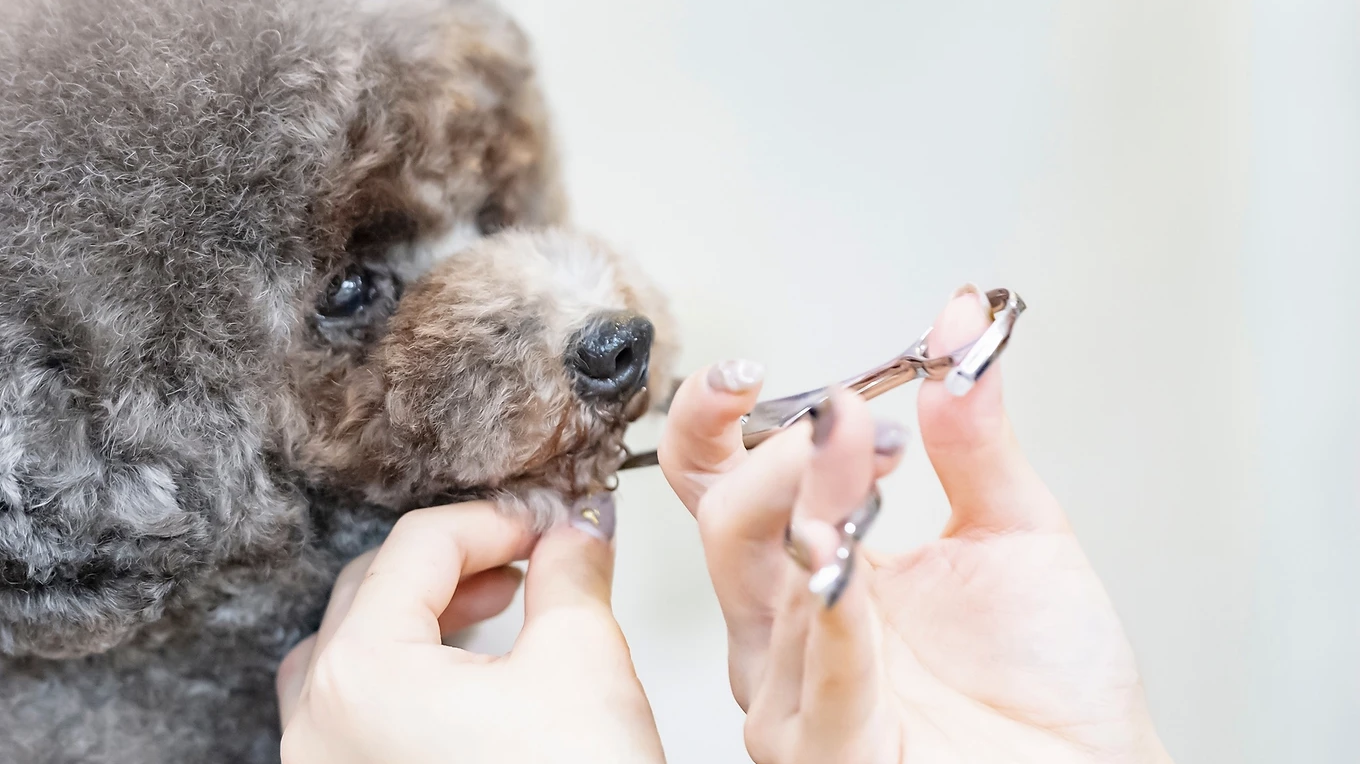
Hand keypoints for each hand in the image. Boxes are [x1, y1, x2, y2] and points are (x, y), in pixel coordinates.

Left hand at [276, 499, 664, 763]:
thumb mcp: (584, 661)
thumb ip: (570, 572)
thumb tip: (575, 533)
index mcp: (360, 677)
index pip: (418, 546)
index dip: (495, 520)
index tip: (548, 524)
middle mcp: (319, 730)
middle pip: (373, 592)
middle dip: (459, 564)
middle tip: (528, 557)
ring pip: (351, 654)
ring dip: (422, 616)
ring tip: (493, 609)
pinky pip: (355, 715)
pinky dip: (406, 675)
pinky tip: (465, 681)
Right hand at [659, 288, 1173, 763]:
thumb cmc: (1046, 677)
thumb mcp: (1014, 527)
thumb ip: (972, 432)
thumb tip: (956, 323)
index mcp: (808, 563)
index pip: (715, 481)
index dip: (709, 423)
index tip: (745, 374)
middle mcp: (783, 627)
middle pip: (726, 522)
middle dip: (781, 457)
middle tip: (849, 417)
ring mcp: (795, 696)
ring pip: (764, 587)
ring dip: (817, 509)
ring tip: (877, 455)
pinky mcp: (831, 754)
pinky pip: (818, 680)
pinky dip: (832, 618)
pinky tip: (843, 566)